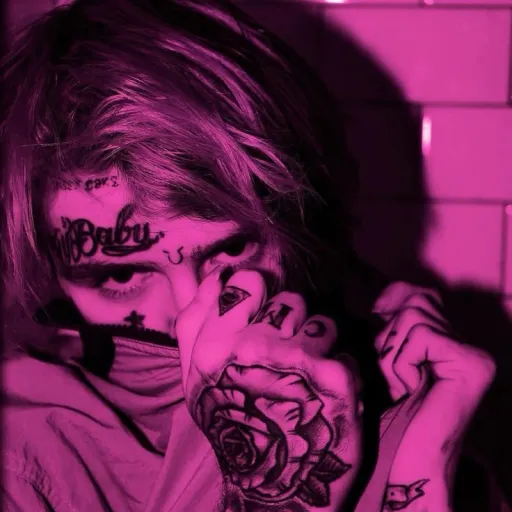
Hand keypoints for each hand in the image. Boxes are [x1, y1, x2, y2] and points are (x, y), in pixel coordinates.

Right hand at [175, 269, 361, 510]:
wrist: (275, 482)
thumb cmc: (232, 424)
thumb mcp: (195, 378)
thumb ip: (195, 321)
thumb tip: (215, 275)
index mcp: (216, 345)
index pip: (249, 280)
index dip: (259, 295)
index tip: (260, 319)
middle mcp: (255, 347)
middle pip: (289, 298)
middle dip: (289, 323)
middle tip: (283, 359)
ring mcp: (298, 360)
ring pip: (321, 321)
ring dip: (318, 345)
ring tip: (306, 377)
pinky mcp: (338, 376)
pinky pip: (344, 349)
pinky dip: (339, 370)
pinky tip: (325, 393)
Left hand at [373, 281, 495, 510]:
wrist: (407, 457)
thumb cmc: (390, 409)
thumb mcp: (385, 359)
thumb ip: (391, 328)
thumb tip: (381, 300)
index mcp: (447, 341)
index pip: (419, 292)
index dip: (392, 298)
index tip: (376, 316)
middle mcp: (467, 344)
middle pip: (415, 300)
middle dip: (388, 335)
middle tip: (391, 372)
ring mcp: (474, 354)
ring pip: (414, 316)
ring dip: (393, 353)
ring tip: (401, 383)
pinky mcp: (472, 364)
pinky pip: (421, 337)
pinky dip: (403, 362)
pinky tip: (411, 389)